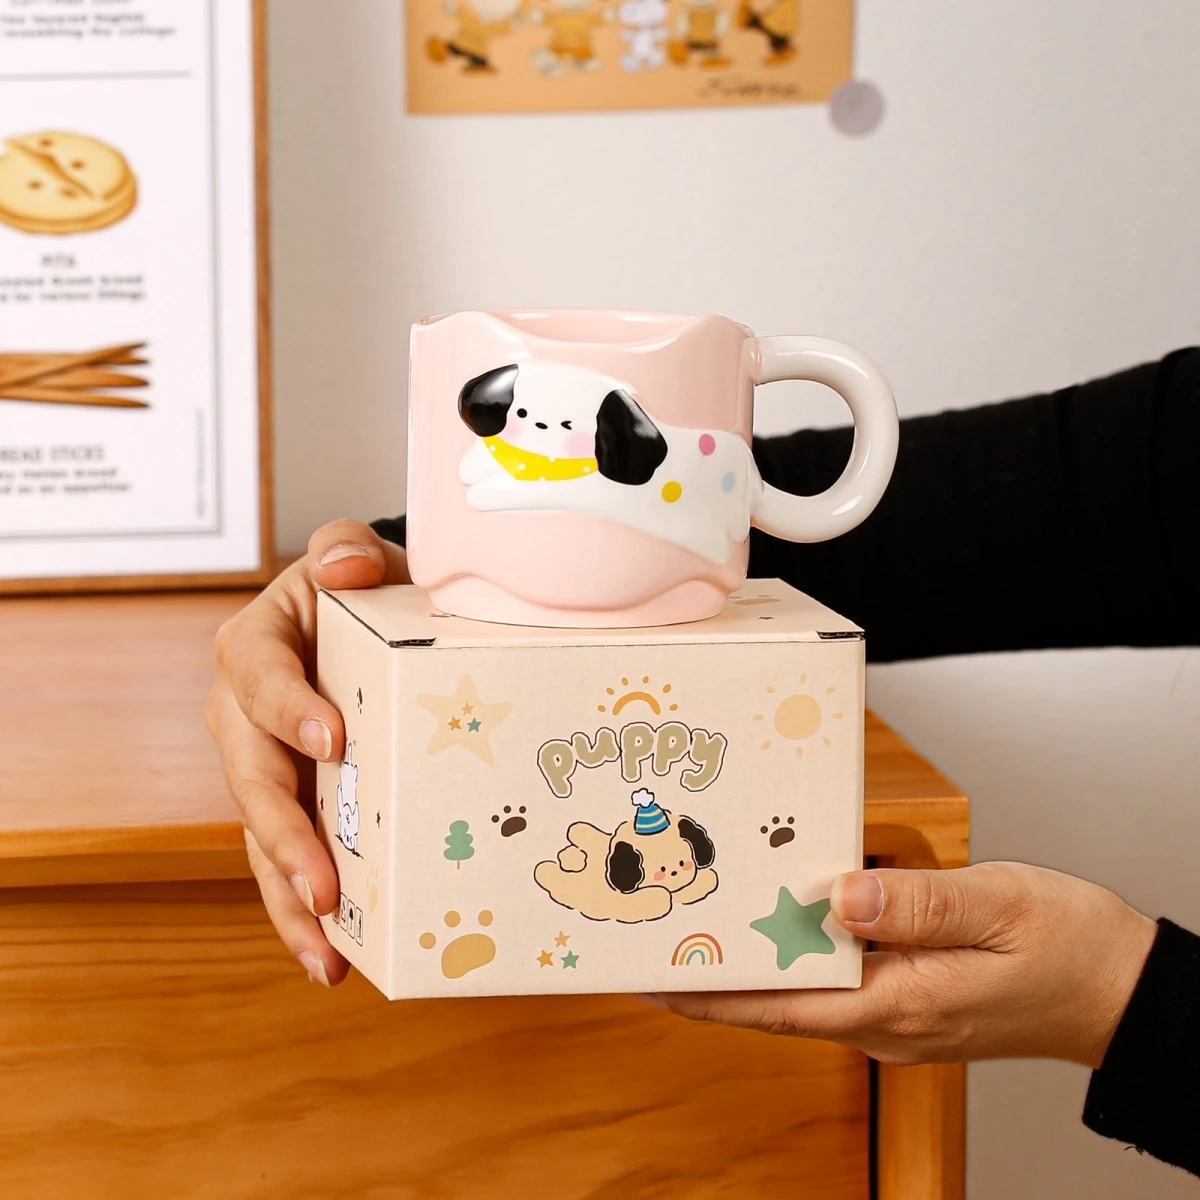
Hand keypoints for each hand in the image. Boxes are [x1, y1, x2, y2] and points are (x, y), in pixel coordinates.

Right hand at [204, 520, 408, 985]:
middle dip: (285, 834)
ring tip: (325, 950)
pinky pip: (285, 862)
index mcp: (257, 645)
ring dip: (289, 896)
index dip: (288, 707)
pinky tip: (333, 958)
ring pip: (261, 836)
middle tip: (323, 884)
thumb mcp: (359, 557)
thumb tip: (347, 567)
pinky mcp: (292, 807)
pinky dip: (302, 911)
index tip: (333, 740)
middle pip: (251, 776)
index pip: (258, 675)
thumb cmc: (368, 593)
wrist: (383, 625)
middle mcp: (246, 714)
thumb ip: (348, 548)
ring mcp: (266, 768)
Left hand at [650, 862, 1157, 1067]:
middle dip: (717, 971)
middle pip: (780, 999)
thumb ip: (919, 903)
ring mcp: (896, 1016)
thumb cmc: (1071, 949)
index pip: (781, 1006)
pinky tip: (784, 915)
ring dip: (756, 958)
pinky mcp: (907, 1001)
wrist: (1122, 993)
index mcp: (900, 1005)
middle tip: (661, 930)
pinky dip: (801, 951)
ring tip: (704, 917)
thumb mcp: (1001, 905)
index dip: (710, 993)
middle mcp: (887, 1022)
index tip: (653, 976)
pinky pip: (837, 978)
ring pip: (805, 988)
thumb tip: (841, 895)